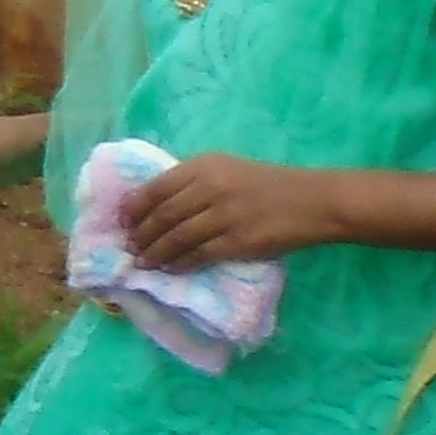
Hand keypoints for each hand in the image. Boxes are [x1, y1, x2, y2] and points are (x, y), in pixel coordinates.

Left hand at [117, 154, 338, 268]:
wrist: (314, 201)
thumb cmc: (268, 185)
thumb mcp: (228, 170)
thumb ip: (195, 182)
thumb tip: (155, 205)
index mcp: (205, 165)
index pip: (157, 187)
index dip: (134, 207)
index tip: (121, 221)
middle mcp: (211, 187)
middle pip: (163, 214)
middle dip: (141, 233)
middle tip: (130, 246)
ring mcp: (225, 215)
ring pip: (176, 237)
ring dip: (155, 252)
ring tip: (143, 261)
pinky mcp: (238, 241)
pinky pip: (199, 255)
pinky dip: (179, 264)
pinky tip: (169, 269)